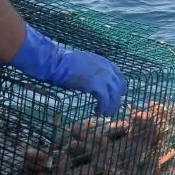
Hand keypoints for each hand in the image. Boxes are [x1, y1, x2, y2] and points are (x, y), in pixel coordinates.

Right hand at [8, 23, 126, 115]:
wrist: (55, 62)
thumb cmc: (62, 63)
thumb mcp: (81, 63)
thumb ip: (90, 70)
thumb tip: (90, 80)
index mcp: (103, 61)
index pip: (119, 76)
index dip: (118, 88)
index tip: (115, 96)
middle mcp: (106, 68)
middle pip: (119, 87)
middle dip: (116, 99)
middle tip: (110, 109)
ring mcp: (102, 76)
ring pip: (114, 96)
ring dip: (110, 106)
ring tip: (104, 114)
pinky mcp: (96, 85)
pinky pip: (105, 100)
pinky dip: (103, 108)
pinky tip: (97, 112)